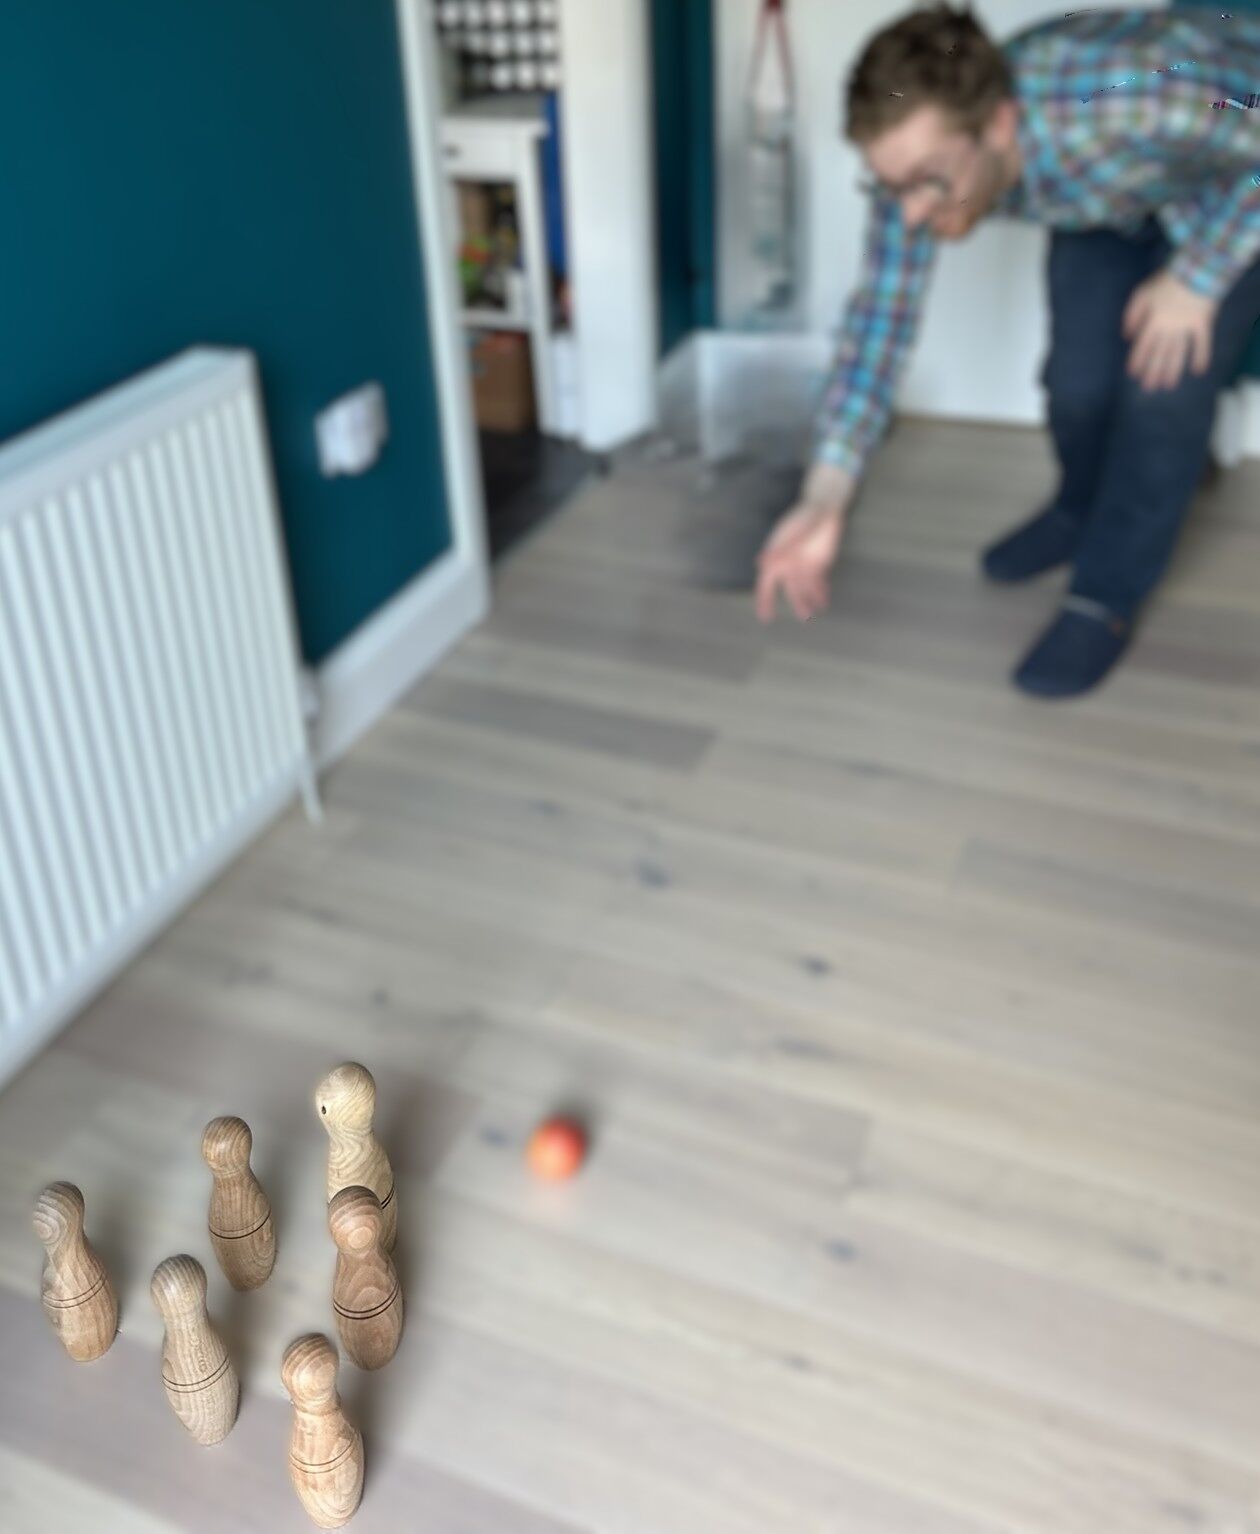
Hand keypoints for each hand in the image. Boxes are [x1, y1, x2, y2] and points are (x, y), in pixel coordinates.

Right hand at [755, 500, 846, 622]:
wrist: (822, 508)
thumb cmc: (804, 518)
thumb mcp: (792, 533)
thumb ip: (779, 550)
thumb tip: (760, 564)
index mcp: (777, 557)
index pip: (767, 583)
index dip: (765, 599)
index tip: (765, 616)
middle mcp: (789, 564)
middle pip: (789, 589)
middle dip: (796, 602)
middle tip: (803, 617)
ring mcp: (804, 565)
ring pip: (805, 588)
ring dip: (809, 599)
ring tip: (813, 613)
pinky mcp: (819, 564)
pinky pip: (819, 582)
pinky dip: (821, 592)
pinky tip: (823, 601)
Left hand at [1122, 271, 1216, 391]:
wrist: (1195, 269)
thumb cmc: (1165, 281)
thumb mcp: (1141, 293)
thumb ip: (1131, 315)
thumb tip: (1126, 337)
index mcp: (1153, 321)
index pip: (1142, 346)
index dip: (1137, 360)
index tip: (1133, 374)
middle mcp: (1168, 328)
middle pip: (1159, 354)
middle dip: (1153, 372)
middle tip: (1149, 388)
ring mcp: (1186, 327)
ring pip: (1178, 353)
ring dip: (1173, 370)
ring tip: (1169, 385)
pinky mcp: (1203, 323)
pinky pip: (1203, 343)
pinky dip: (1202, 357)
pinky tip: (1198, 372)